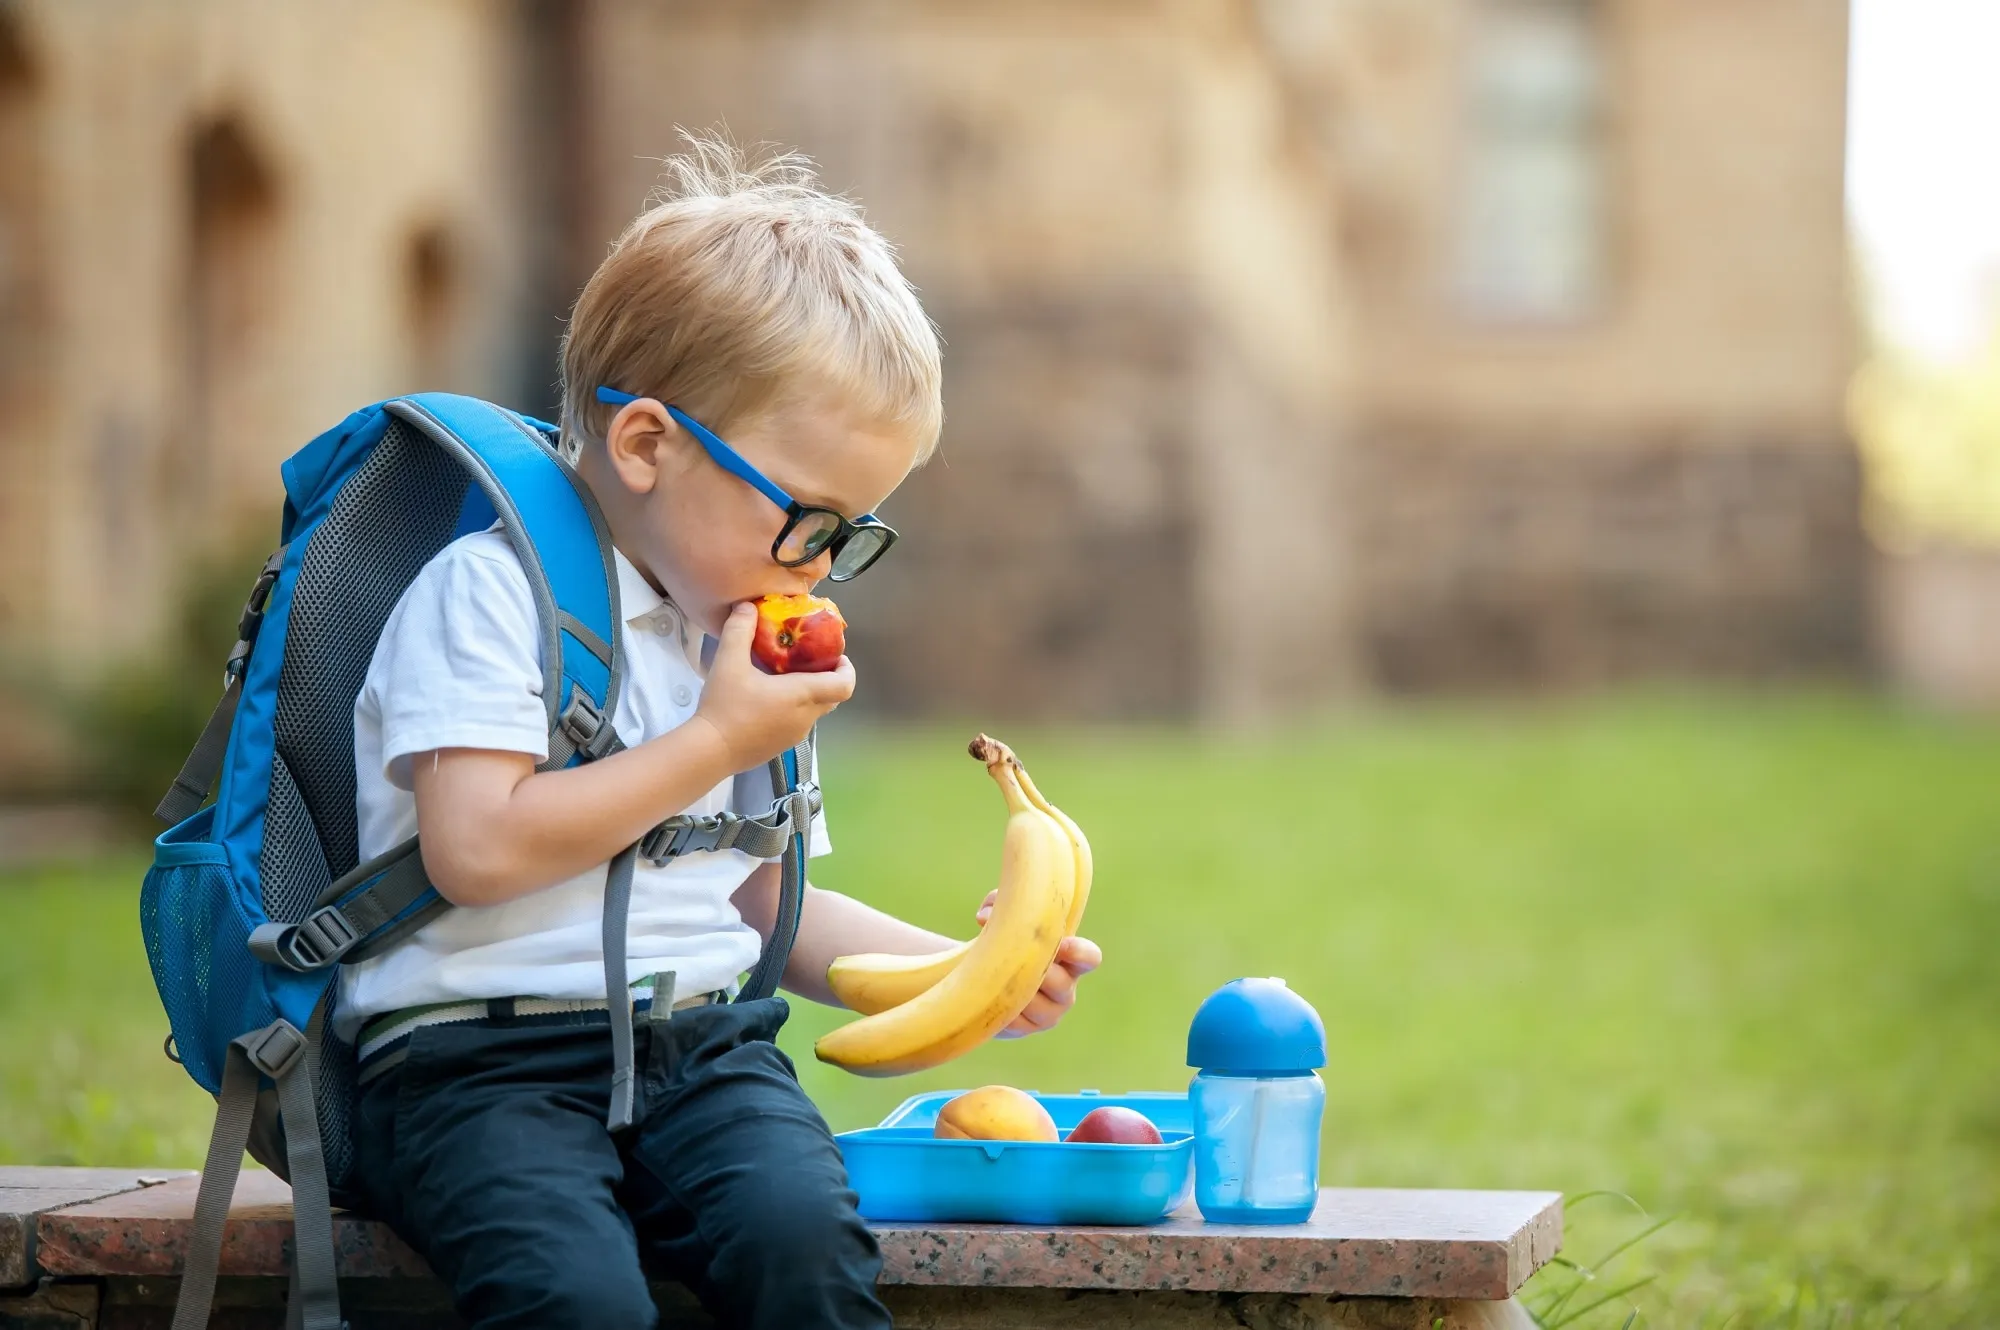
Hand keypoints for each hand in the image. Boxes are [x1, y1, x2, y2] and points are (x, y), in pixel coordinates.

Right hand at [694, 602, 854, 770]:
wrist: (710, 750)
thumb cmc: (725, 705)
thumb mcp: (729, 661)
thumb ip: (739, 630)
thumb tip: (748, 607)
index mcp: (803, 695)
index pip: (845, 685)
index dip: (847, 669)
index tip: (836, 656)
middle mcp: (806, 717)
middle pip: (832, 697)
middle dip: (827, 678)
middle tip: (807, 661)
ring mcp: (795, 735)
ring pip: (815, 711)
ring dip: (809, 694)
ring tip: (785, 677)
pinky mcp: (781, 747)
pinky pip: (798, 724)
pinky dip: (794, 709)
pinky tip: (767, 700)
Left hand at [975, 889, 1101, 1036]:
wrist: (985, 979)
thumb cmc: (1005, 941)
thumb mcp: (1005, 917)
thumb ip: (1000, 903)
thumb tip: (985, 915)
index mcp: (1071, 961)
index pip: (1089, 958)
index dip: (1079, 952)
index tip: (1061, 944)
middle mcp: (1065, 991)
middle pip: (1060, 984)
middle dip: (1035, 969)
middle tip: (1010, 957)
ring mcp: (1047, 1015)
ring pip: (1034, 1003)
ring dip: (1013, 987)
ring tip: (993, 973)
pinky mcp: (1023, 1029)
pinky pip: (1013, 1019)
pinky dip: (999, 1003)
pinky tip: (987, 992)